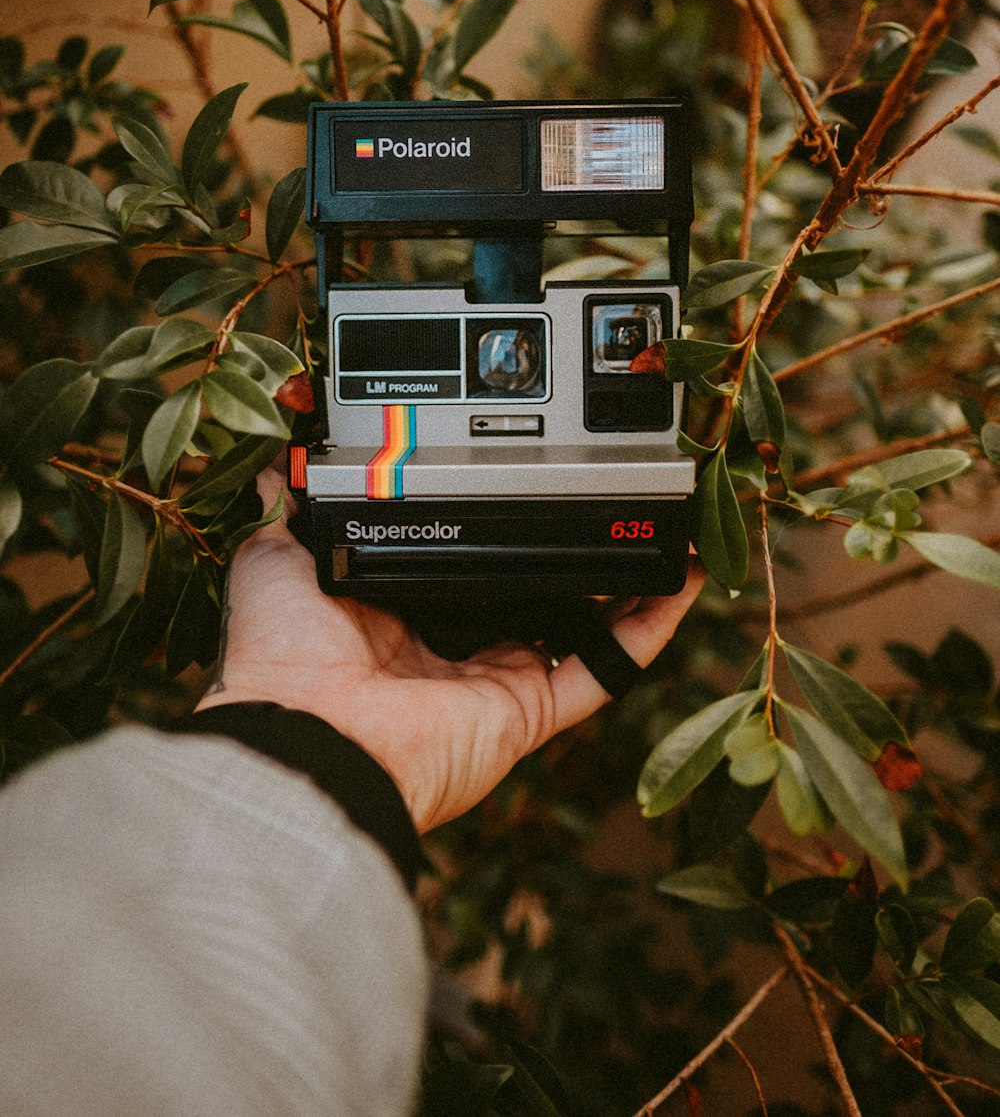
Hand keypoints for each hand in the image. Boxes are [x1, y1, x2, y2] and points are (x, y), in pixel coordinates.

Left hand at [197, 470, 703, 832]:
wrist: (304, 738)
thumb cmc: (282, 659)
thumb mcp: (277, 562)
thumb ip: (291, 515)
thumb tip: (277, 473)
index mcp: (396, 613)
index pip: (459, 560)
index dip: (494, 525)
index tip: (524, 481)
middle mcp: (452, 648)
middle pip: (530, 593)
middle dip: (570, 551)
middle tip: (608, 496)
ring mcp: (497, 680)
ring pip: (581, 627)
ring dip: (626, 583)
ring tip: (662, 524)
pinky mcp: (529, 710)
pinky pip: (604, 670)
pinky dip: (648, 629)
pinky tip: (680, 580)